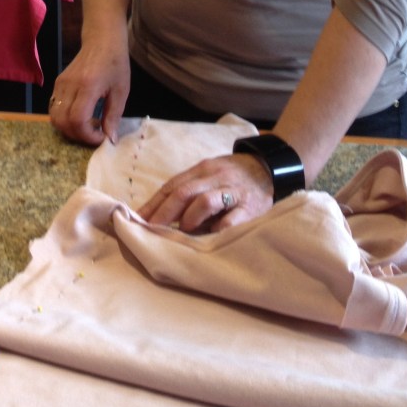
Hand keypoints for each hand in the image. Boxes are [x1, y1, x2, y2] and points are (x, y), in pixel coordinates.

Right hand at [48, 34, 130, 146]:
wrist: (102, 40)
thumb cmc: (115, 63)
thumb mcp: (121, 90)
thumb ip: (113, 116)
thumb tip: (110, 139)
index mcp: (87, 86)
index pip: (77, 119)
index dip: (88, 135)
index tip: (101, 136)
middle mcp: (69, 85)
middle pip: (62, 121)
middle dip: (78, 136)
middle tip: (94, 135)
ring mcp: (60, 84)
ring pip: (55, 117)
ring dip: (69, 129)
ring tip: (87, 127)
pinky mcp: (57, 83)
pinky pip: (54, 108)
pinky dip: (64, 119)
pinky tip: (80, 116)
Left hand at [138, 152, 273, 232]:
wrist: (270, 168)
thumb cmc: (233, 177)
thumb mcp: (209, 176)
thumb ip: (190, 191)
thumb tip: (159, 214)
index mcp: (201, 170)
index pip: (171, 185)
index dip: (153, 203)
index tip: (136, 218)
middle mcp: (214, 177)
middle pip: (183, 192)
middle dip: (163, 212)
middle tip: (150, 229)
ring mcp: (232, 191)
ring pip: (204, 201)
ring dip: (189, 218)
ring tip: (182, 231)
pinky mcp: (250, 207)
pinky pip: (231, 219)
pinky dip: (218, 229)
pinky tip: (210, 238)